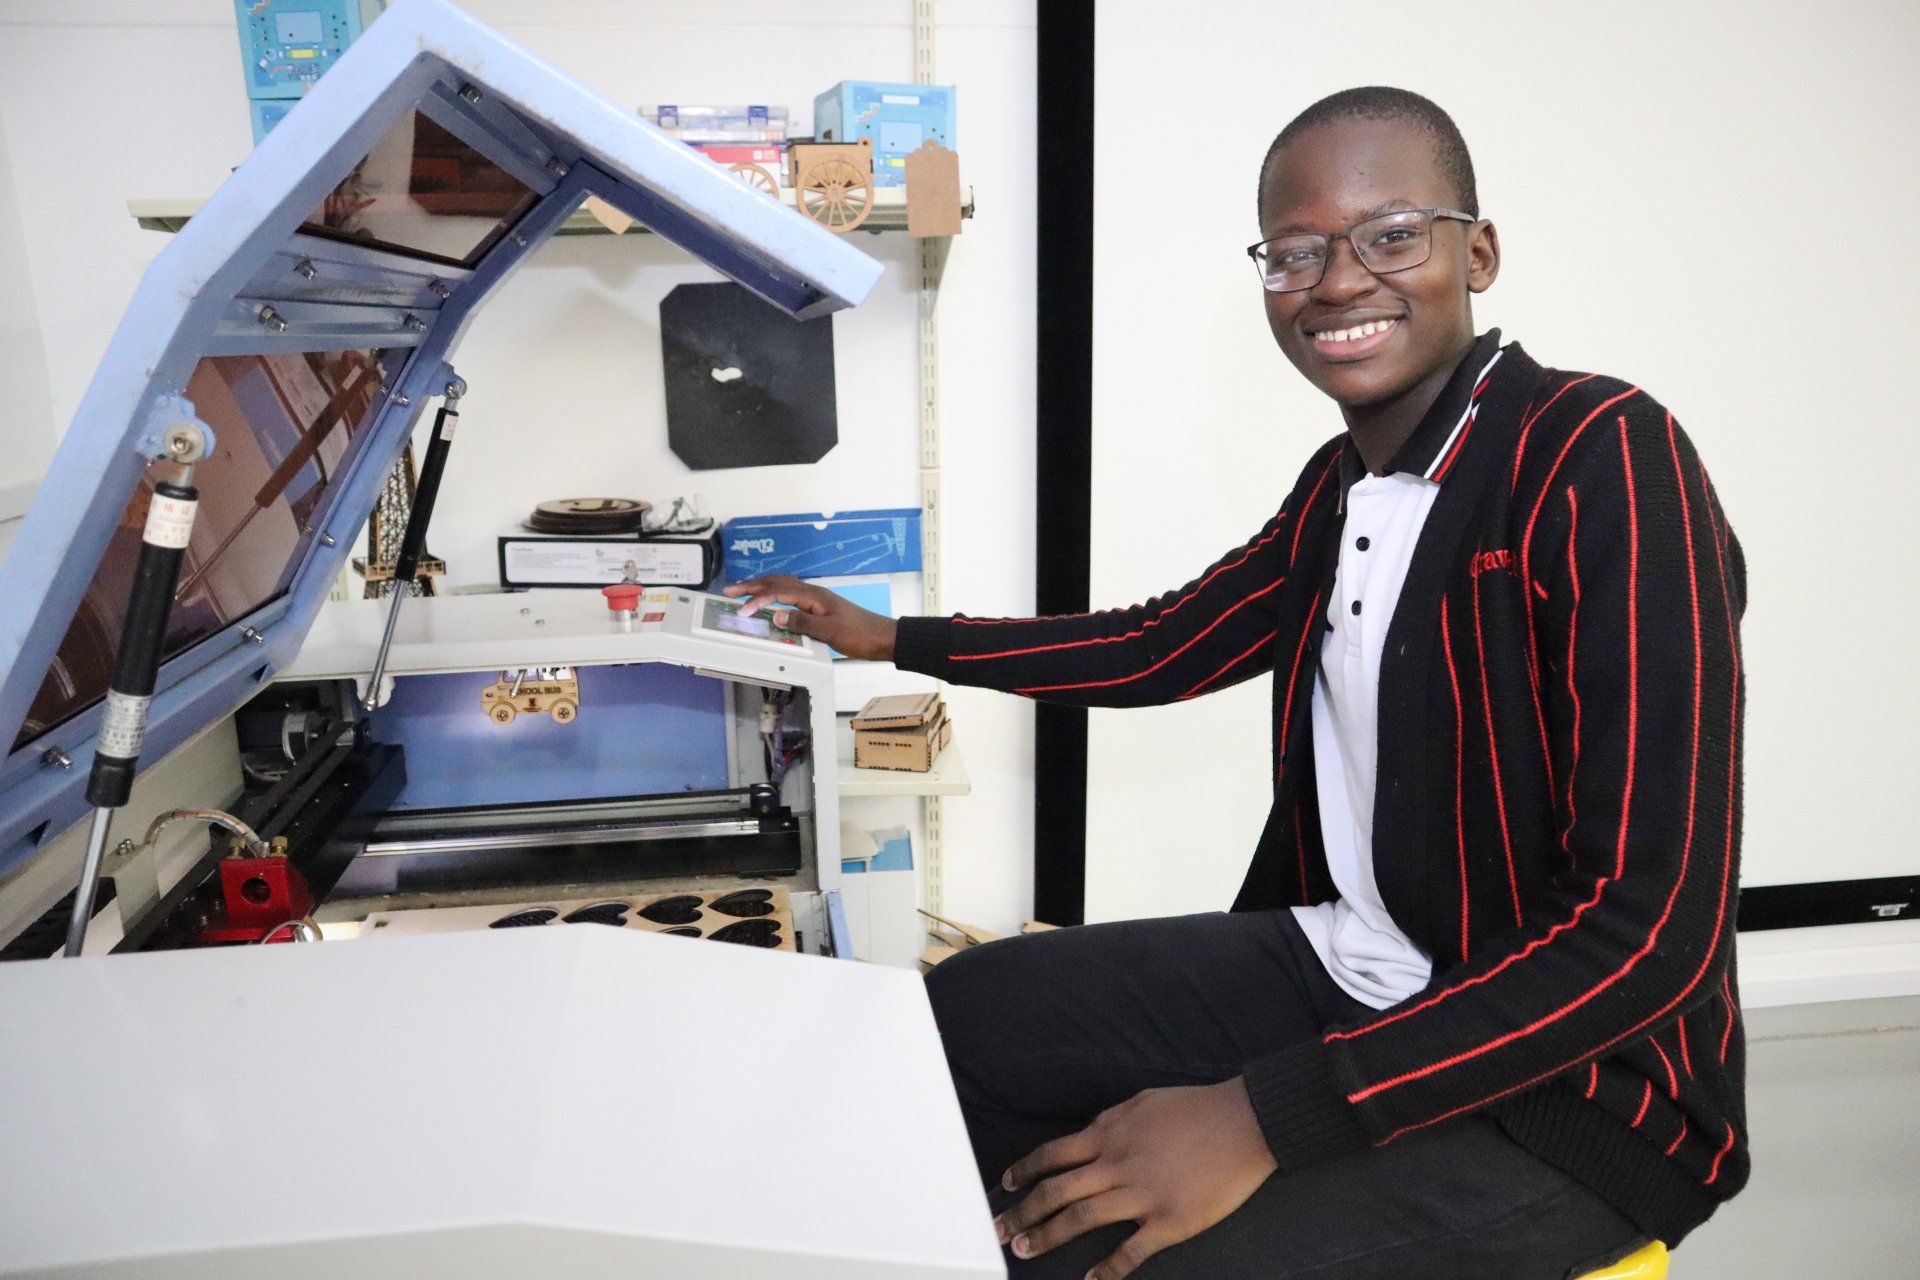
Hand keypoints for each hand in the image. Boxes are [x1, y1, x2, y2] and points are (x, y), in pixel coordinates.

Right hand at [722, 574, 897, 660]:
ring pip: (784, 586)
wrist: (883, 637)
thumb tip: (776, 616)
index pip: (778, 592)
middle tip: (730, 590)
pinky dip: (776, 595)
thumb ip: (802, 624)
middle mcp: (813, 593)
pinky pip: (791, 595)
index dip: (757, 599)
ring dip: (763, 587)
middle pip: (778, 582)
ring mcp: (817, 599)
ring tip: (744, 591)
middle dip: (752, 585)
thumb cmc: (859, 635)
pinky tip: (771, 602)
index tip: (741, 610)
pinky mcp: (820, 607)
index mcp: (813, 596)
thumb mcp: (829, 633)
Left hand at [994, 1079, 1275, 1277]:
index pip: (1054, 1154)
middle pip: (1057, 1191)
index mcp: (1109, 1134)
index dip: (1026, 1171)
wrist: (1244, 1123)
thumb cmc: (1195, 1108)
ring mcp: (1142, 1195)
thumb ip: (1111, 1121)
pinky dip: (1108, 1269)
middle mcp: (1117, 1164)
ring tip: (1025, 1250)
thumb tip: (1089, 1133)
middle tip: (1001, 1230)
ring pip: (1082, 1218)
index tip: (1008, 1185)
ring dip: (1049, 1236)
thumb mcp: (1142, 1102)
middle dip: (1024, 1213)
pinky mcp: (1169, 1221)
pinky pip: (1131, 1250)